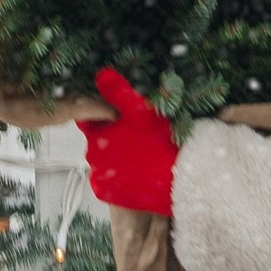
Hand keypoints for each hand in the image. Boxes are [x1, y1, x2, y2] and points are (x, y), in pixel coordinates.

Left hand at [78, 67, 178, 215]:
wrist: (180, 184)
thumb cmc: (162, 145)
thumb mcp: (141, 112)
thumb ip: (118, 92)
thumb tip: (101, 74)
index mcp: (97, 136)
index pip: (90, 119)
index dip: (104, 114)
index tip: (121, 115)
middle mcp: (92, 158)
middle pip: (99, 140)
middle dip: (114, 136)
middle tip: (138, 135)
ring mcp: (99, 178)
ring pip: (105, 160)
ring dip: (118, 157)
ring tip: (142, 154)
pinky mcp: (108, 196)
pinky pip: (110, 181)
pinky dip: (120, 176)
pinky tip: (138, 171)